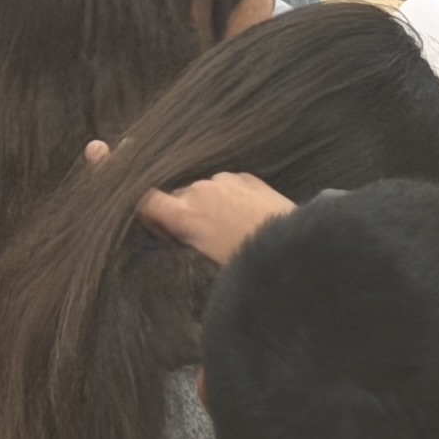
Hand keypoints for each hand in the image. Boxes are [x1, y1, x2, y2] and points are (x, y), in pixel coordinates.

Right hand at [133, 166, 300, 267]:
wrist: (290, 247)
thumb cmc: (245, 262)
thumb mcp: (205, 262)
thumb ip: (185, 242)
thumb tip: (175, 236)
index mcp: (184, 214)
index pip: (149, 202)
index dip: (151, 215)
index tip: (161, 228)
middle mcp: (199, 190)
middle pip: (179, 196)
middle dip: (185, 212)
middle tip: (202, 236)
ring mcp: (224, 180)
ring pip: (204, 190)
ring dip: (210, 203)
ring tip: (230, 226)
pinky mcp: (246, 176)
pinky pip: (227, 184)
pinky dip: (230, 196)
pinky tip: (246, 214)